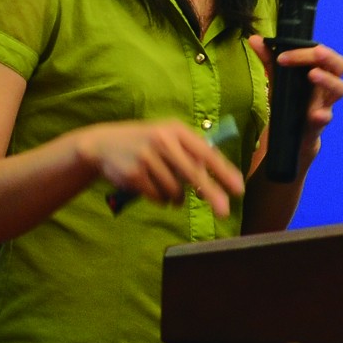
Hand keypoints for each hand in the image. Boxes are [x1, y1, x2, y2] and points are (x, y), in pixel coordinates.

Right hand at [76, 120, 243, 216]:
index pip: (206, 153)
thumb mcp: (168, 139)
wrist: (104, 144)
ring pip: (175, 190)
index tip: (238, 188)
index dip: (223, 172)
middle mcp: (163, 141)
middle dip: (212, 194)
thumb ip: (190, 156)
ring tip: (168, 188)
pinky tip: (153, 189)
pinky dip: (160, 199)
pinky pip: (157, 197)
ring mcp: (147, 157)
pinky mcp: (134, 174)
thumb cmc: (146, 143)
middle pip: (194, 174)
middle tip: (224, 211)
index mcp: (177, 131)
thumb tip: (214, 184)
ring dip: (176, 197)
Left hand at [250, 38, 342, 169]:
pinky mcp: (319, 122)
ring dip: (328, 80)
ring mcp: (325, 103)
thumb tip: (254, 39)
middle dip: (327, 57)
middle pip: (339, 65)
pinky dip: (323, 115)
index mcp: (319, 70)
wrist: (292, 133)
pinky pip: (327, 117)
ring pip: (340, 88)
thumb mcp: (279, 79)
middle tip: (316, 53)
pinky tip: (316, 114)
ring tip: (313, 75)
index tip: (282, 57)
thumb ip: (268, 60)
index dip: (305, 51)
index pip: (321, 53)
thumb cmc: (290, 101)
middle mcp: (326, 84)